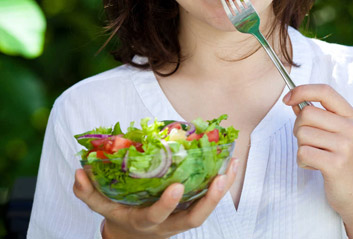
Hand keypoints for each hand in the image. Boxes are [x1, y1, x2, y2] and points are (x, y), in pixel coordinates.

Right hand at [73, 158, 238, 238]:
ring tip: (232, 164)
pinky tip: (231, 162)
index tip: (176, 187)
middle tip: (219, 179)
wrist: (135, 236)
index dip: (167, 204)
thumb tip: (78, 171)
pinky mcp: (192, 208)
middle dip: (208, 201)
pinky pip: (210, 198)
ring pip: (207, 209)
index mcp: (145, 222)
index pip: (157, 216)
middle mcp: (169, 223)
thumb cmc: (119, 215)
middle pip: (193, 219)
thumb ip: (88, 192)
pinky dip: (223, 182)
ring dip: (222, 189)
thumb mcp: (101, 206)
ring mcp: (183, 217)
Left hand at [284, 84, 352, 238]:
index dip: (302, 90)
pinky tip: (315, 166)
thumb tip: (294, 101)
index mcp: (351, 116)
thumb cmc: (344, 160)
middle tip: (308, 141)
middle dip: (298, 127)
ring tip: (315, 155)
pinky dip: (302, 161)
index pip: (324, 91)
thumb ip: (318, 115)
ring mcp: (344, 146)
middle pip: (307, 114)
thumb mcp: (337, 133)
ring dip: (301, 147)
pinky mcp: (335, 165)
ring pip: (302, 134)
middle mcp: (350, 128)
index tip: (287, 98)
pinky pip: (303, 153)